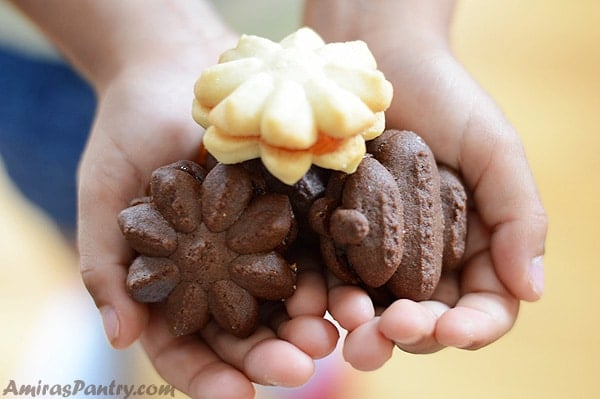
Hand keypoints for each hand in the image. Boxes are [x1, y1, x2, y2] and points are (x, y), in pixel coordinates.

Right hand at [77, 46, 337, 397]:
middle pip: (241, 330)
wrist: (172, 74)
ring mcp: (254, 244)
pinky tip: (342, 285)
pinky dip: (323, 270)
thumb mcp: (103, 197)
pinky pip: (306, 247)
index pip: (185, 346)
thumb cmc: (124, 134)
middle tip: (298, 367)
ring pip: (280, 298)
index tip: (235, 395)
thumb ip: (106, 265)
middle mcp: (216, 273)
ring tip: (327, 334)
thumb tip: (120, 337)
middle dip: (268, 355)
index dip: (207, 376)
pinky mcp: (285, 211)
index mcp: (171, 284)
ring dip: (304, 321)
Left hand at [306, 0, 546, 368]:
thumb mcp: (494, 149)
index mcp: (472, 248)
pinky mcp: (332, 236)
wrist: (378, 62)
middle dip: (411, 334)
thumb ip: (518, 216)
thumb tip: (531, 290)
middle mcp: (424, 260)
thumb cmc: (445, 98)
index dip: (471, 327)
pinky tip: (316, 299)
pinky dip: (323, 296)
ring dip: (363, 327)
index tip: (453, 329)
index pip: (482, 306)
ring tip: (352, 322)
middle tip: (392, 330)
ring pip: (373, 310)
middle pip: (424, 319)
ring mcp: (375, 252)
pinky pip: (328, 276)